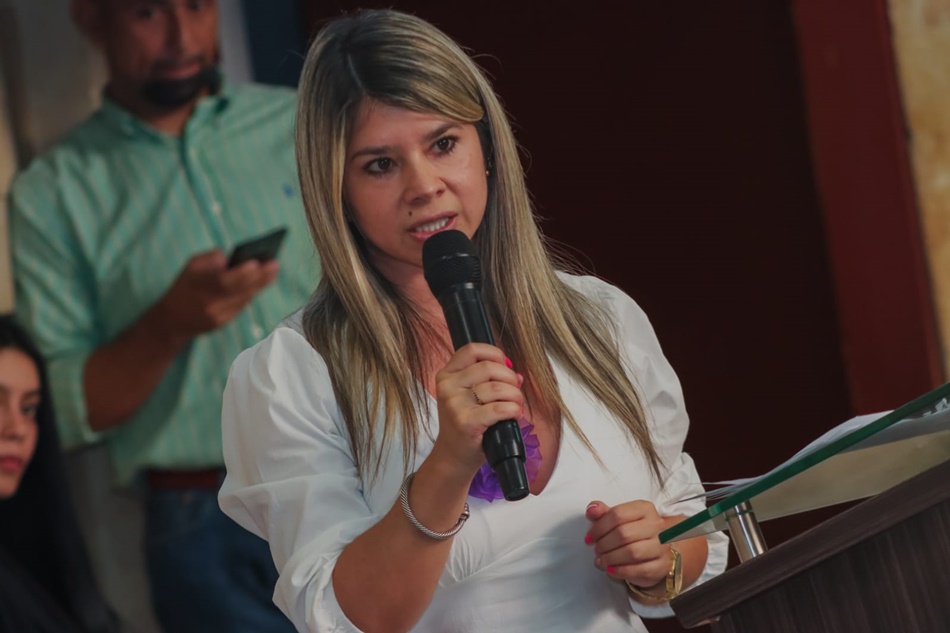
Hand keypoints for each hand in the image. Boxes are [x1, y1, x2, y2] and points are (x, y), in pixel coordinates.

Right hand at [148, 249, 278, 340]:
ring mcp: (217, 315)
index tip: (256, 263)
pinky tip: (263, 282)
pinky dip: (252, 293)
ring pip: (244, 298)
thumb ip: (209, 259)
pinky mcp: (223, 322)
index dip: (241, 273)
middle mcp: (209, 303)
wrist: (171, 320)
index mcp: (199, 287)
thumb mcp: (190, 267)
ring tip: (272, 270)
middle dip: (259, 277)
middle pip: (239, 290)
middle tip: (274, 264)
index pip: (223, 281)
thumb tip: (229, 257)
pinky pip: (241, 306)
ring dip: (260, 284)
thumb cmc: (185, 286)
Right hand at [429, 343, 523, 478]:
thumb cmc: (465, 423)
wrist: (454, 455)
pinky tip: (514, 414)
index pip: (472, 350)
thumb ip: (488, 380)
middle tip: (514, 391)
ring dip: (515, 396)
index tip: (505, 365)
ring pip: (497, 387)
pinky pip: (500, 408)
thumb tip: (518, 375)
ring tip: (516, 405)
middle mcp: (448, 387)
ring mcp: (455, 404)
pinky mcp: (466, 422)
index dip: (494, 354)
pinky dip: (513, 409)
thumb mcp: (468, 397)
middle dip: (510, 378)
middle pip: (489, 367)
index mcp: (446, 375)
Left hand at [584, 500, 675, 589]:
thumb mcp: (618, 519)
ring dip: (611, 558)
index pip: (618, 514)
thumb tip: (592, 509)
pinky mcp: (663, 564)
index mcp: (645, 509)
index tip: (589, 537)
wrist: (655, 551)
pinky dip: (621, 571)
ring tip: (601, 561)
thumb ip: (603, 513)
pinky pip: (640, 570)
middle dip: (604, 544)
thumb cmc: (633, 533)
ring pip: (632, 552)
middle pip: (624, 533)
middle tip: (596, 550)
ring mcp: (662, 545)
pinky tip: (611, 570)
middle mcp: (657, 525)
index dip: (599, 527)